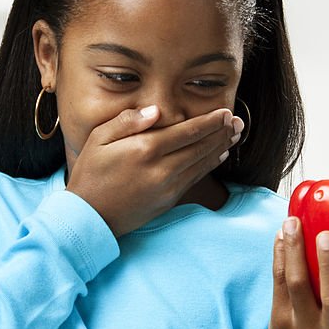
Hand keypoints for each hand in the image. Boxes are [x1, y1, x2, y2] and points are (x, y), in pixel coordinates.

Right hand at [65, 106, 243, 237]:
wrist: (89, 217)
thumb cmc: (90, 174)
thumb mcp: (98, 139)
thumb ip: (127, 121)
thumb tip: (155, 111)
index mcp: (144, 149)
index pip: (187, 131)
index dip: (210, 122)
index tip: (225, 113)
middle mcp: (161, 168)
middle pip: (201, 147)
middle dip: (222, 133)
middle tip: (238, 122)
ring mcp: (167, 187)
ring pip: (202, 163)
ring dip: (221, 148)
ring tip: (235, 135)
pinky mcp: (169, 200)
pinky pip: (195, 178)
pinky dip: (209, 165)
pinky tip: (218, 156)